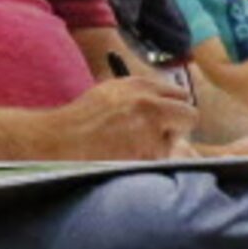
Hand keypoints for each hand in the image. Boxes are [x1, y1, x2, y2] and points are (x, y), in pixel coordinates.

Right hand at [46, 75, 198, 163]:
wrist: (57, 141)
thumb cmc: (80, 120)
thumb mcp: (111, 94)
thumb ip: (141, 97)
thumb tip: (167, 107)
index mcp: (140, 86)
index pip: (179, 95)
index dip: (173, 109)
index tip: (166, 120)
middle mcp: (149, 103)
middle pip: (189, 115)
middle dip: (178, 127)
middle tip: (160, 137)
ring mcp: (150, 128)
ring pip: (175, 142)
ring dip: (160, 148)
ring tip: (132, 150)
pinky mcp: (147, 152)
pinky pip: (161, 160)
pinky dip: (149, 162)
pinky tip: (127, 159)